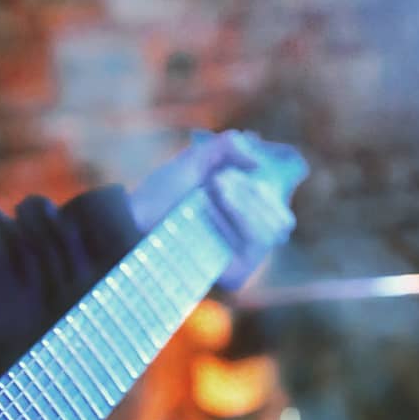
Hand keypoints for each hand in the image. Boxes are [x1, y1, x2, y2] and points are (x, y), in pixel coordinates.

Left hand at [128, 130, 300, 290]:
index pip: (284, 198)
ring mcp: (243, 255)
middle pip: (282, 216)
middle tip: (218, 180)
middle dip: (254, 191)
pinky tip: (212, 209)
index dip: (279, 178)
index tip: (250, 164)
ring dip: (245, 203)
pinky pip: (255, 247)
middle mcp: (251, 232)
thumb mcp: (196, 159)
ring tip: (214, 189)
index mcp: (249, 206)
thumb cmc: (164, 191)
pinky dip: (239, 220)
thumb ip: (227, 147)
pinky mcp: (234, 273)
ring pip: (273, 228)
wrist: (134, 220)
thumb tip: (258, 161)